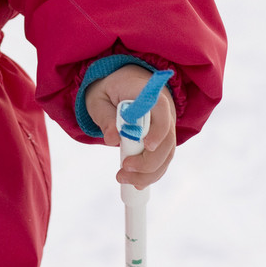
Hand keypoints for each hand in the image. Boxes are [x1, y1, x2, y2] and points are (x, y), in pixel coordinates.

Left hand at [84, 64, 176, 189]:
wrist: (123, 84)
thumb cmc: (108, 90)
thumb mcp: (98, 98)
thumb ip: (105, 116)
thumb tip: (112, 139)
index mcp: (146, 92)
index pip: (160, 108)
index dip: (158, 128)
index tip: (147, 146)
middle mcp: (163, 109)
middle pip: (167, 138)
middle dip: (148, 160)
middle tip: (124, 169)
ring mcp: (167, 125)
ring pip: (167, 153)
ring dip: (149, 172)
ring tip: (125, 179)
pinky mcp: (164, 139)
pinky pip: (163, 159)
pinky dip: (151, 173)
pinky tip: (136, 182)